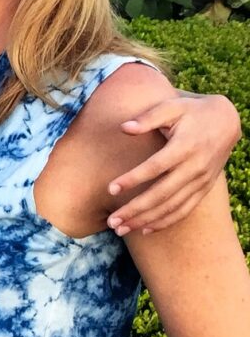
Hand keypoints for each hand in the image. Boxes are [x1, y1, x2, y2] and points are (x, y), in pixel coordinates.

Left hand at [107, 93, 241, 235]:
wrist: (226, 121)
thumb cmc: (191, 111)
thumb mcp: (172, 106)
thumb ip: (148, 117)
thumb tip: (124, 127)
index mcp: (184, 147)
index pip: (155, 167)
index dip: (133, 179)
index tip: (110, 189)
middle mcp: (194, 168)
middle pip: (162, 194)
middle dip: (136, 210)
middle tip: (112, 222)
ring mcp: (200, 181)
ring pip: (172, 207)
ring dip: (146, 220)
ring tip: (121, 229)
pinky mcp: (204, 188)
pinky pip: (184, 209)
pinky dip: (165, 221)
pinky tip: (145, 230)